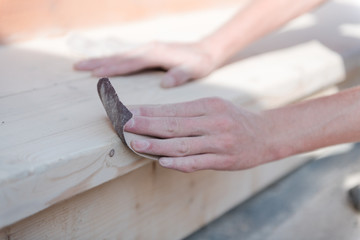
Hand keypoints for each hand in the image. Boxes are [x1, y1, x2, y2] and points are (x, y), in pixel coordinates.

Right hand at [74, 41, 218, 87]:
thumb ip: (181, 75)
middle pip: (120, 56)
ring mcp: (147, 48)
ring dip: (101, 59)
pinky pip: (126, 56)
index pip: (130, 62)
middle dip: (98, 62)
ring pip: (120, 55)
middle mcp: (149, 48)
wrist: (206, 51)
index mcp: (156, 53)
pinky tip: (103, 64)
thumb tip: (166, 84)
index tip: (95, 74)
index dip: (112, 68)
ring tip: (82, 65)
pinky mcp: (148, 51)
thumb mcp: (194, 70)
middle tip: (77, 67)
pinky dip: (112, 60)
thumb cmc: (200, 63)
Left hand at [124, 97, 278, 171]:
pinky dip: (179, 163)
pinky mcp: (225, 160)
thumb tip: (157, 116)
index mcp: (209, 105)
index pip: (173, 109)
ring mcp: (220, 142)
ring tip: (137, 144)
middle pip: (175, 125)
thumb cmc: (235, 119)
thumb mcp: (214, 107)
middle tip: (124, 124)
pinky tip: (163, 162)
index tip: (129, 111)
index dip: (150, 111)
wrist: (267, 134)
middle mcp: (214, 122)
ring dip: (157, 145)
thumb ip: (189, 113)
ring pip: (183, 144)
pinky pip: (198, 162)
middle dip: (147, 124)